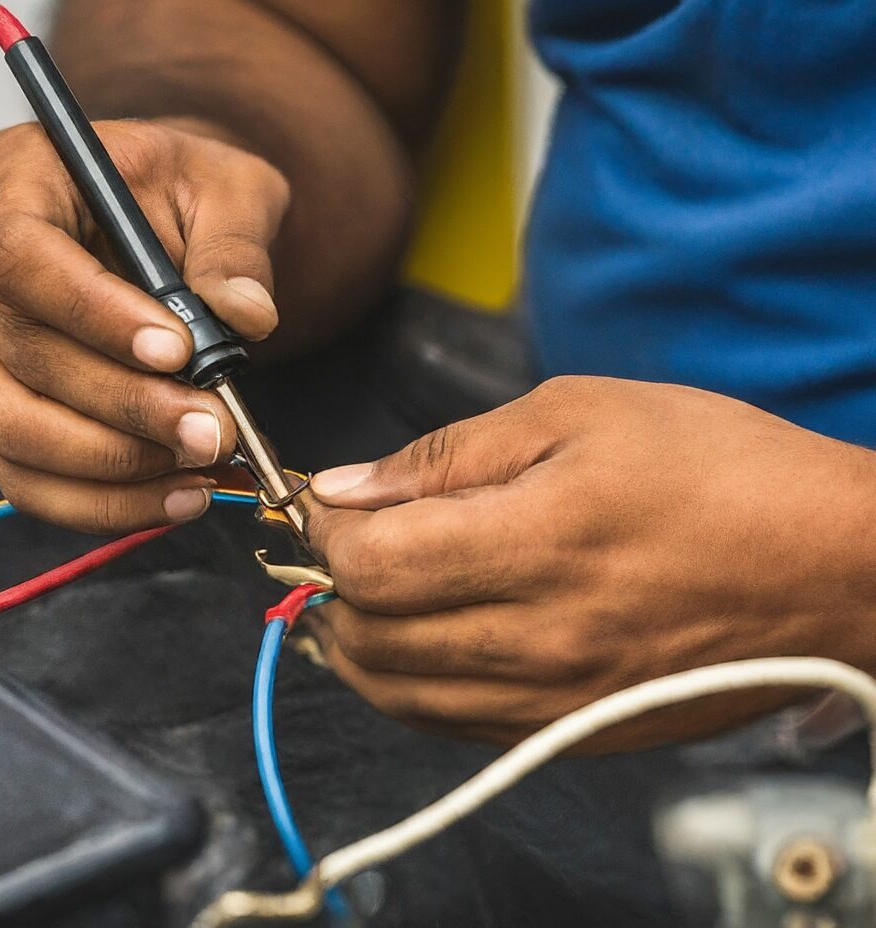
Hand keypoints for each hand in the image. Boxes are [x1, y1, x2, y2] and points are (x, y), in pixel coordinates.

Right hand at [0, 118, 288, 531]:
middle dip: (127, 406)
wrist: (175, 226)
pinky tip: (179, 496)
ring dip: (117, 463)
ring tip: (205, 462)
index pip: (20, 256)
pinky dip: (103, 501)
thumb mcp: (232, 189)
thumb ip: (237, 245)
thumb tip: (245, 316)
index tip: (178, 351)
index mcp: (16, 180)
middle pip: (22, 354)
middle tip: (215, 429)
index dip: (95, 314)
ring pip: (16, 428)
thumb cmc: (191, 194)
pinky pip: (28, 476)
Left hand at [306, 376, 875, 749]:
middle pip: (370, 637)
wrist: (833, 566)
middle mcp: (538, 640)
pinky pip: (454, 726)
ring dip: (356, 640)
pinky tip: (417, 638)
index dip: (324, 531)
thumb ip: (452, 455)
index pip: (372, 562)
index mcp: (537, 544)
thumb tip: (353, 486)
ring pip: (399, 694)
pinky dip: (409, 684)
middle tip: (338, 541)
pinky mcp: (574, 732)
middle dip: (328, 584)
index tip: (322, 502)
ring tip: (362, 589)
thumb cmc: (716, 470)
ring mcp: (555, 699)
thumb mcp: (579, 414)